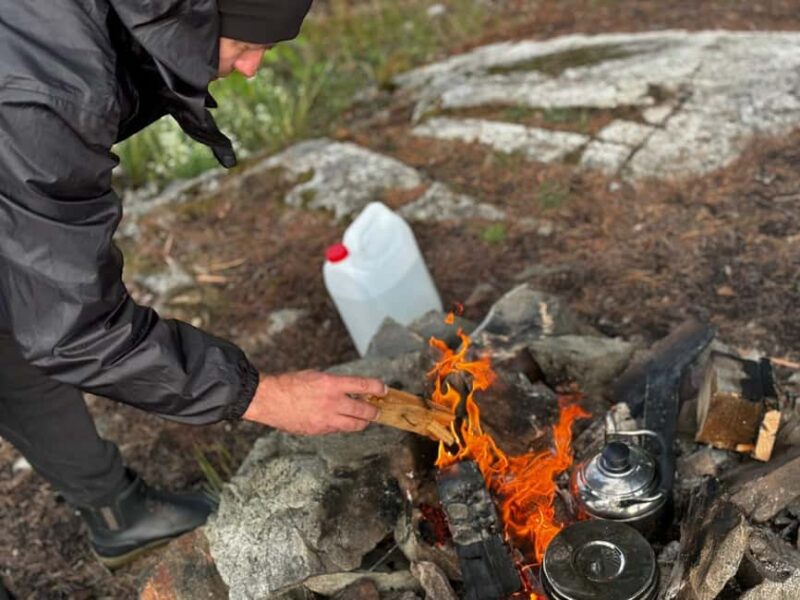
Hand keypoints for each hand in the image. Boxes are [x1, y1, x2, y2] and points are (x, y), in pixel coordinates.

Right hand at [242, 370, 385, 434]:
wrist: (269, 400)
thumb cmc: (289, 384)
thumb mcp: (315, 376)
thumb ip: (334, 384)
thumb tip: (349, 390)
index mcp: (331, 384)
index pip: (363, 386)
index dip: (377, 388)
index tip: (383, 390)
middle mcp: (332, 403)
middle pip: (364, 411)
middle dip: (374, 411)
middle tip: (378, 410)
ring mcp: (326, 419)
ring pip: (354, 425)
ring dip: (363, 422)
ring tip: (365, 419)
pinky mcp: (319, 430)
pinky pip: (338, 429)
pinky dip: (344, 425)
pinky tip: (343, 421)